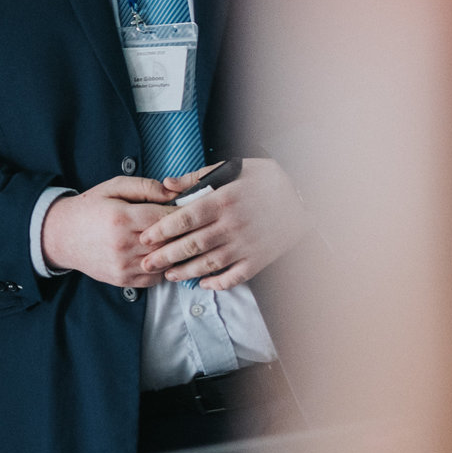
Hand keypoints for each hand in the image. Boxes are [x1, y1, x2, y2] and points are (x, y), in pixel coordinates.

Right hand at [42, 173, 181, 286]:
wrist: (60, 236)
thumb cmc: (89, 208)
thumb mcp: (113, 187)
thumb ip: (145, 187)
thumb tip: (174, 194)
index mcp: (121, 218)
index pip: (167, 218)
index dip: (181, 213)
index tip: (186, 210)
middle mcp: (123, 244)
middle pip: (169, 241)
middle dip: (181, 233)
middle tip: (186, 225)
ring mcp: (123, 265)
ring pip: (165, 261)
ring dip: (173, 251)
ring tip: (174, 240)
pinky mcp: (122, 279)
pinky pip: (155, 278)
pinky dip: (162, 267)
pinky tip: (158, 255)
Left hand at [139, 158, 309, 288]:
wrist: (306, 196)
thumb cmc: (266, 179)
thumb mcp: (234, 167)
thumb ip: (197, 177)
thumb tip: (166, 185)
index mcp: (224, 200)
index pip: (185, 219)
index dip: (162, 230)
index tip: (145, 238)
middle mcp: (234, 225)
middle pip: (192, 245)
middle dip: (166, 256)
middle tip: (147, 264)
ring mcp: (248, 244)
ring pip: (210, 263)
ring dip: (186, 272)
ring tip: (168, 275)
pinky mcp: (261, 258)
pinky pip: (236, 276)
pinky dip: (219, 283)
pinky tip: (204, 284)